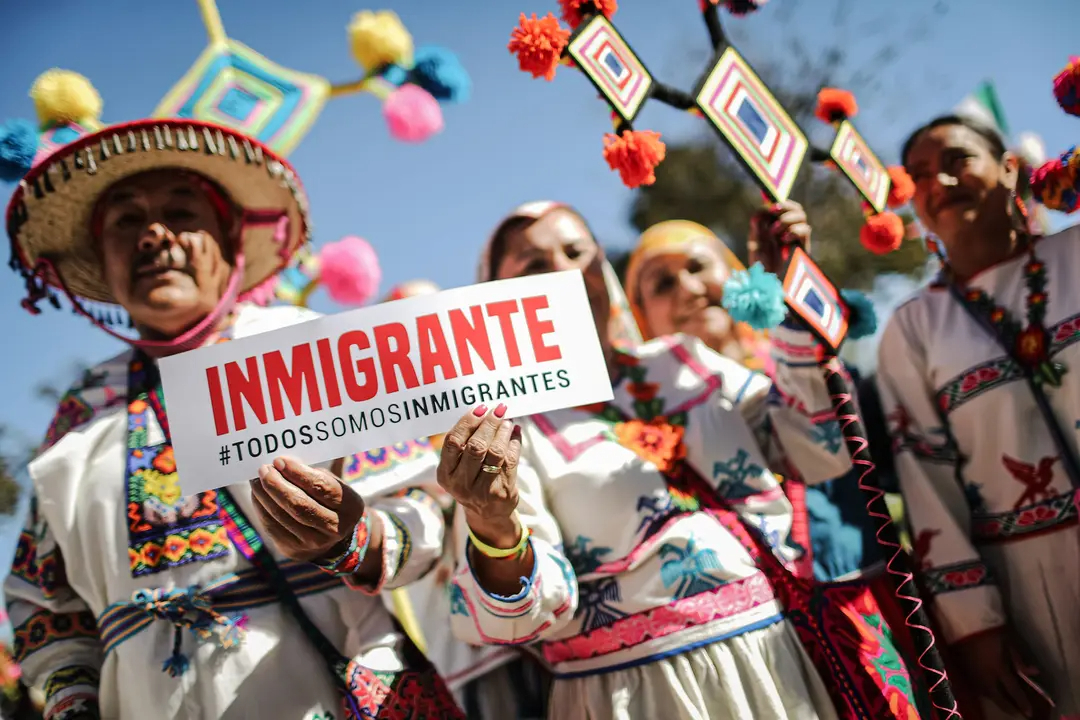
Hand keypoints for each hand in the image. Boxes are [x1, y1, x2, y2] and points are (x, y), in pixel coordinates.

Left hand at [250, 456, 365, 562]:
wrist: (333, 539)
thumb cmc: (330, 502)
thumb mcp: (334, 485)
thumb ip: (314, 473)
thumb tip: (283, 463)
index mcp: (350, 506)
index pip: (321, 487)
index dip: (298, 473)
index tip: (280, 460)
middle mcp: (334, 527)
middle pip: (300, 504)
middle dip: (277, 484)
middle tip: (264, 469)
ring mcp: (314, 542)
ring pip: (282, 516)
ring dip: (265, 495)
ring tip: (256, 480)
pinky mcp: (294, 549)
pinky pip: (272, 527)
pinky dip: (261, 508)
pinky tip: (258, 495)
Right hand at [437, 404, 521, 546]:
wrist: (487, 514)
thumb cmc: (471, 481)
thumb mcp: (458, 468)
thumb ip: (464, 444)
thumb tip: (483, 411)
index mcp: (445, 474)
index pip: (453, 442)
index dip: (467, 422)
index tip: (480, 408)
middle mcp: (461, 484)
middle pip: (476, 446)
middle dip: (489, 424)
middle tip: (499, 410)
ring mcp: (482, 490)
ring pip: (495, 452)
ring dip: (503, 432)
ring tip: (508, 420)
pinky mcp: (502, 492)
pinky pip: (511, 460)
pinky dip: (515, 442)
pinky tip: (515, 432)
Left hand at [748, 200, 811, 273]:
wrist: (765, 282)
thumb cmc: (760, 263)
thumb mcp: (755, 239)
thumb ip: (758, 222)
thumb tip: (764, 207)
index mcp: (780, 228)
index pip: (788, 208)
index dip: (783, 203)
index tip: (771, 207)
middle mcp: (790, 232)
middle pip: (798, 210)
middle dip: (786, 207)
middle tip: (773, 212)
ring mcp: (798, 240)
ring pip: (802, 217)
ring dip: (786, 220)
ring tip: (774, 233)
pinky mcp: (804, 247)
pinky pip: (805, 230)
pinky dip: (793, 230)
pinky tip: (783, 240)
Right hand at [952, 629, 1044, 717]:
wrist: (962, 623)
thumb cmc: (989, 631)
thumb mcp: (1008, 642)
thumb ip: (1019, 660)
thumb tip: (1034, 672)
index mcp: (998, 668)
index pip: (1013, 690)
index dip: (1022, 702)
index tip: (1029, 712)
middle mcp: (986, 676)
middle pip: (998, 697)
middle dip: (1009, 707)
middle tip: (1017, 712)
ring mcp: (973, 675)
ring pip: (986, 694)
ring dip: (996, 700)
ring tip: (1004, 702)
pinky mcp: (963, 671)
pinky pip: (976, 687)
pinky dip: (986, 692)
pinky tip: (989, 691)